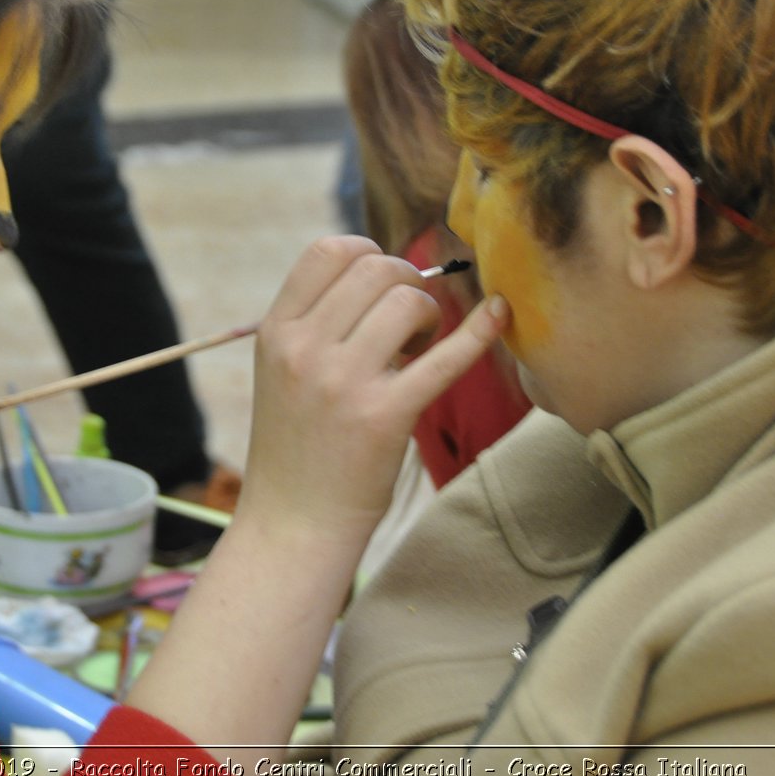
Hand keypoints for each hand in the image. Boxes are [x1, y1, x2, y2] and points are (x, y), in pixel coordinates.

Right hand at [239, 235, 507, 540]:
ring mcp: (342, 383)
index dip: (367, 253)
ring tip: (421, 347)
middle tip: (412, 321)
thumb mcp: (280, 371)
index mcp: (276, 332)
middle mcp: (304, 349)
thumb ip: (315, 322)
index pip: (328, 250)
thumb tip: (381, 270)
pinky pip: (445, 358)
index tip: (383, 284)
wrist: (292, 525)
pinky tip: (498, 315)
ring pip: (408, 302)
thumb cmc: (296, 446)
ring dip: (429, 314)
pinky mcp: (384, 417)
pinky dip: (479, 331)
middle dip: (407, 281)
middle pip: (376, 269)